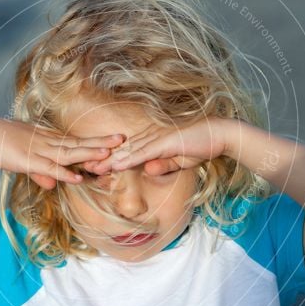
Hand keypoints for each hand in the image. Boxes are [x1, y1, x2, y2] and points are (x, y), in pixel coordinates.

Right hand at [0, 117, 124, 189]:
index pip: (77, 142)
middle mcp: (49, 143)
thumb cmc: (5, 145)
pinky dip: (64, 173)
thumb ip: (41, 173)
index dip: (96, 143)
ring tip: (108, 154)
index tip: (115, 143)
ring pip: (69, 154)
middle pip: (79, 143)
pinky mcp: (29, 161)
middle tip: (123, 139)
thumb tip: (52, 185)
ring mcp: (40, 151)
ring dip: (88, 154)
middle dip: (101, 143)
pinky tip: (78, 177)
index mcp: (50, 141)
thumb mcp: (26, 160)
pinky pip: (50, 168)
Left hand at [87, 117, 231, 174]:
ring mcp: (158, 137)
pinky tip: (116, 165)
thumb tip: (147, 170)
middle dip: (103, 159)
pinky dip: (129, 159)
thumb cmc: (201, 146)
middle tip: (84, 167)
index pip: (127, 150)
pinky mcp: (166, 141)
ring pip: (128, 150)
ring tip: (93, 168)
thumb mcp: (178, 160)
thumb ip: (162, 165)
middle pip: (122, 149)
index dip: (110, 159)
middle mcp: (152, 135)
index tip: (94, 167)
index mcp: (153, 139)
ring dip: (110, 160)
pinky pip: (144, 152)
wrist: (220, 135)